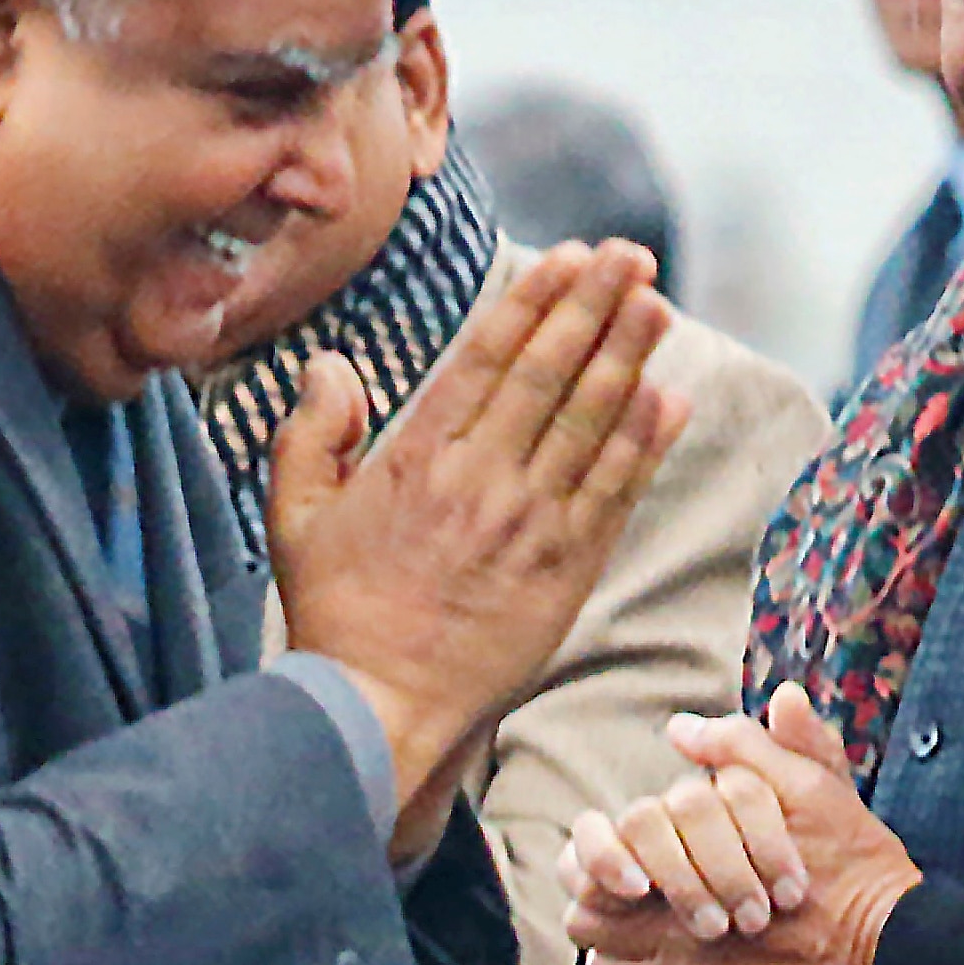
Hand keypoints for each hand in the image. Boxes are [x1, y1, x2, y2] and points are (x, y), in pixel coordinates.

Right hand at [271, 239, 686, 832]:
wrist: (381, 707)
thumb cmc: (336, 615)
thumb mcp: (295, 518)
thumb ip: (312, 435)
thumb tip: (331, 366)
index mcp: (418, 458)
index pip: (488, 358)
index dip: (534, 302)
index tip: (568, 257)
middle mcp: (481, 480)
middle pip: (551, 374)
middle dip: (594, 306)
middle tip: (629, 257)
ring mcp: (530, 524)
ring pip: (591, 424)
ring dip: (629, 357)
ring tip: (658, 304)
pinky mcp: (566, 571)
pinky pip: (614, 494)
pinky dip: (644, 445)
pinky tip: (668, 400)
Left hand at [559, 684, 921, 964]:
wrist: (896, 958)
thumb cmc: (855, 871)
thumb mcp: (810, 789)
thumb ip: (744, 748)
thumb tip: (684, 729)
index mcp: (683, 871)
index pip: (590, 870)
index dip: (602, 859)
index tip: (632, 859)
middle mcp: (671, 936)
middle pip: (589, 925)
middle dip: (608, 904)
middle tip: (642, 893)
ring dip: (627, 950)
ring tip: (665, 932)